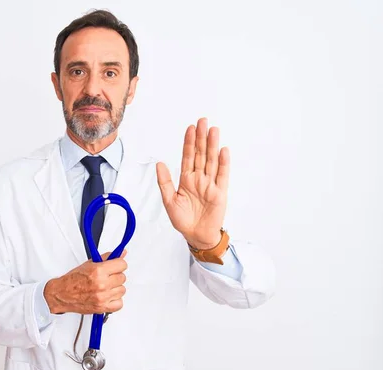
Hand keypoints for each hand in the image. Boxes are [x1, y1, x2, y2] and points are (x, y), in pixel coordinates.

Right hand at [44, 250, 126, 314]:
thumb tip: (122, 253)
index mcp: (98, 271)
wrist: (62, 294)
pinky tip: (108, 296)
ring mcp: (103, 297)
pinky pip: (120, 304)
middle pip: (122, 277)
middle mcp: (101, 284)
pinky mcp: (102, 307)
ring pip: (122, 290)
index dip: (118, 264)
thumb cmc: (73, 280)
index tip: (115, 266)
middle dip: (115, 276)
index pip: (122, 264)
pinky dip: (115, 300)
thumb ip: (107, 258)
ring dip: (115, 288)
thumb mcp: (90, 263)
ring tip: (105, 287)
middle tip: (107, 277)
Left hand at [156, 118, 229, 248]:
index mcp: (186, 179)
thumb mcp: (169, 200)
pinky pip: (222, 175)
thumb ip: (165, 182)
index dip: (189, 142)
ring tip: (213, 130)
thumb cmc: (182, 220)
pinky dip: (223, 163)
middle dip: (201, 138)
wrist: (195, 235)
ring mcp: (210, 184)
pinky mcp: (220, 192)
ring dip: (212, 146)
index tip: (190, 128)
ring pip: (211, 161)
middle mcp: (199, 178)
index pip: (188, 157)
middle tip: (203, 121)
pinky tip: (223, 151)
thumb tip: (159, 163)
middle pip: (200, 154)